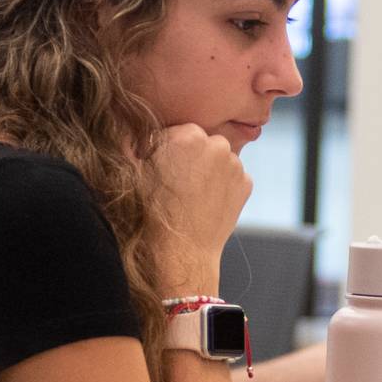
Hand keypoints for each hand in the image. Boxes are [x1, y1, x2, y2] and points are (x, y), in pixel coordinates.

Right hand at [148, 123, 249, 289]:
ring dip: (209, 169)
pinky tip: (206, 202)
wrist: (179, 250)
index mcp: (188, 135)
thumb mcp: (135, 170)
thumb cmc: (150, 211)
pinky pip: (232, 177)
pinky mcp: (246, 184)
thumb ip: (139, 143)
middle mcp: (217, 144)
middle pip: (203, 142)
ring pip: (220, 159)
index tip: (160, 164)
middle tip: (177, 179)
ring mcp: (235, 165)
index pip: (179, 131)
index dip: (167, 148)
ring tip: (191, 194)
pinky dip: (223, 185)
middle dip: (191, 155)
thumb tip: (137, 131)